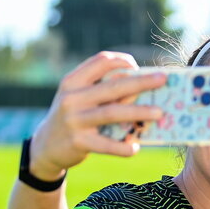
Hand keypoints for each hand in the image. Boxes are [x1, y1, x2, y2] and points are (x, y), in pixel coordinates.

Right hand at [28, 52, 166, 180]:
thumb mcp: (79, 98)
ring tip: (159, 113)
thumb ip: (102, 90)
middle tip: (163, 80)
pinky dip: (123, 147)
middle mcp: (72, 98)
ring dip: (139, 112)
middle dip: (140, 82)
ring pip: (112, 113)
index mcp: (73, 81)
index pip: (100, 62)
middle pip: (112, 86)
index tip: (138, 66)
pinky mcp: (79, 142)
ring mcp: (75, 120)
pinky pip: (107, 145)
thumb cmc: (73, 117)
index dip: (122, 61)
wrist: (46, 146)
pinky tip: (135, 147)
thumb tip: (141, 86)